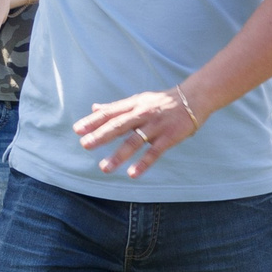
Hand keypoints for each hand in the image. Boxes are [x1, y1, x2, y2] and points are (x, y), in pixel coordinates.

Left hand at [75, 86, 205, 178]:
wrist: (194, 97)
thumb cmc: (163, 101)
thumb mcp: (139, 100)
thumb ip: (117, 107)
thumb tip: (94, 108)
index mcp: (134, 104)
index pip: (110, 112)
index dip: (93, 121)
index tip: (77, 130)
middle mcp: (143, 114)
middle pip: (119, 125)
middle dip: (101, 135)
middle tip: (85, 145)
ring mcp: (156, 125)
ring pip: (135, 141)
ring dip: (119, 155)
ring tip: (105, 168)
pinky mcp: (170, 137)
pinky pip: (155, 152)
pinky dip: (143, 163)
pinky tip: (132, 174)